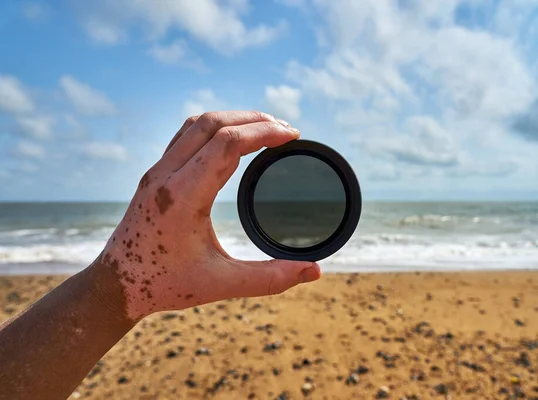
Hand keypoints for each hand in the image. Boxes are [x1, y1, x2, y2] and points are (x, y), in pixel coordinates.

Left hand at [93, 111, 321, 320]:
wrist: (116, 286)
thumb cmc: (166, 284)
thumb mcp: (222, 284)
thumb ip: (271, 278)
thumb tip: (314, 272)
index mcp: (183, 196)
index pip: (228, 143)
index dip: (265, 132)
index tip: (293, 135)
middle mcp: (166, 176)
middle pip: (213, 123)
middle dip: (255, 119)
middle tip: (286, 129)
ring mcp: (157, 172)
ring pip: (197, 124)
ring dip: (233, 118)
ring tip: (264, 127)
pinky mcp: (154, 174)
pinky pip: (186, 135)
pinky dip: (215, 128)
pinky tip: (232, 138)